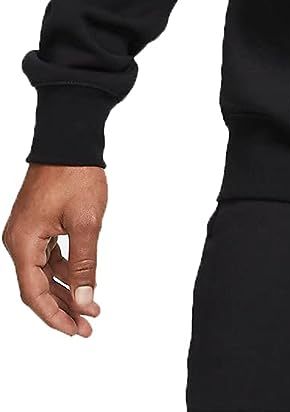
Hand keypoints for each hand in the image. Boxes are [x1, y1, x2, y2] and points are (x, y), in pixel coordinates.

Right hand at [3, 163, 106, 335]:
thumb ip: (84, 264)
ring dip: (65, 290)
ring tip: (90, 307)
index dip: (54, 316)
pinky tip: (82, 280)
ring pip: (43, 272)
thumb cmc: (75, 175)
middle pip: (37, 286)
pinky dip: (64, 270)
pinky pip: (47, 256)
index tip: (75, 330)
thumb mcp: (85, 223)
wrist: (70, 139)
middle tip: (88, 325)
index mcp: (23, 242)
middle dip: (63, 307)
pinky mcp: (36, 223)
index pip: (34, 293)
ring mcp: (26, 231)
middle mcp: (18, 240)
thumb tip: (84, 301)